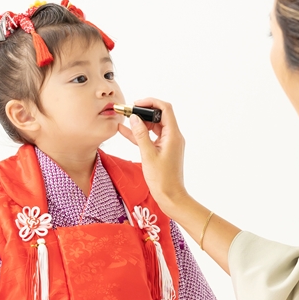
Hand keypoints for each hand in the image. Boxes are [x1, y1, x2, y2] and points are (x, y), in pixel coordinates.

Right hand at [118, 98, 187, 216]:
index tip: (136, 104)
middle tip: (128, 112)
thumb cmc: (162, 180)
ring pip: (154, 126)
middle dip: (143, 112)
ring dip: (140, 123)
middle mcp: (173, 136)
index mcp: (173, 135)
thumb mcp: (148, 155)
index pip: (165, 109)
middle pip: (159, 116)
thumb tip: (134, 118)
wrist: (171, 197)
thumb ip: (140, 135)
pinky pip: (151, 138)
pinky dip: (140, 134)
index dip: (151, 102)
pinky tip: (125, 131)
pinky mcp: (163, 150)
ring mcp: (168, 143)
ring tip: (125, 119)